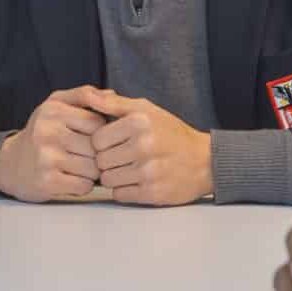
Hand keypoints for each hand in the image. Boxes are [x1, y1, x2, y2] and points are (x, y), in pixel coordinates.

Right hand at [0, 88, 108, 201]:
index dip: (102, 133)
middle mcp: (48, 131)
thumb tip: (113, 94)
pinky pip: (84, 186)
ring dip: (92, 172)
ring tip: (79, 167)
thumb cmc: (41, 133)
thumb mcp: (56, 104)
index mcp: (54, 110)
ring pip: (94, 169)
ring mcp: (46, 157)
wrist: (9, 164)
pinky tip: (71, 179)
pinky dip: (83, 186)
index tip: (91, 138)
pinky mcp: (47, 181)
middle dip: (98, 155)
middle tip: (86, 156)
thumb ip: (83, 95)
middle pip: (97, 148)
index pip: (98, 122)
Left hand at [82, 88, 211, 205]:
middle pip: (100, 161)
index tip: (113, 143)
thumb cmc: (172, 133)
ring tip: (129, 169)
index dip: (101, 143)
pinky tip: (136, 181)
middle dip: (107, 160)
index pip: (96, 139)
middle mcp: (143, 146)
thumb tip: (87, 96)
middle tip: (122, 157)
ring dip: (114, 177)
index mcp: (139, 122)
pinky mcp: (153, 193)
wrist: (205, 161)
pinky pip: (119, 195)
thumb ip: (114, 103)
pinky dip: (124, 190)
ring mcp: (148, 171)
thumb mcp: (146, 110)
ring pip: (107, 180)